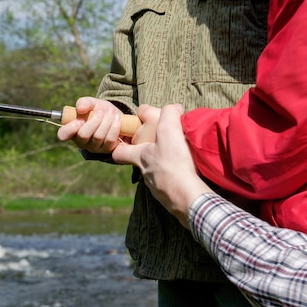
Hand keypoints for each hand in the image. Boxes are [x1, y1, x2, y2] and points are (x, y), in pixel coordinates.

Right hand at [57, 97, 125, 153]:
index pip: (63, 134)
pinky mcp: (106, 150)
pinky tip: (117, 119)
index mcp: (72, 130)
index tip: (80, 120)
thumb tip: (80, 108)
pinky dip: (114, 128)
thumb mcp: (91, 103)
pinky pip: (110, 140)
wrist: (115, 117)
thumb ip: (84, 102)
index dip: (70, 128)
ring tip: (111, 113)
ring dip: (106, 122)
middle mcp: (81, 141)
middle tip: (101, 112)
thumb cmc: (99, 110)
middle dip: (94, 121)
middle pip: (83, 135)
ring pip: (98, 137)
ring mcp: (93, 147)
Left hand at [112, 104, 212, 226]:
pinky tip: (186, 174)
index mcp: (141, 157)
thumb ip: (168, 114)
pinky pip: (170, 185)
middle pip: (141, 162)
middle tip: (163, 145)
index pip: (119, 153)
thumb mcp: (169, 130)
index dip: (119, 145)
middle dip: (150, 153)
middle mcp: (146, 174)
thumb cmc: (174, 163)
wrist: (188, 197)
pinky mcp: (171, 198)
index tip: (124, 139)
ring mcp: (157, 188)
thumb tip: (173, 108)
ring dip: (165, 166)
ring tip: (179, 158)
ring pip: (156, 174)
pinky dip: (176, 179)